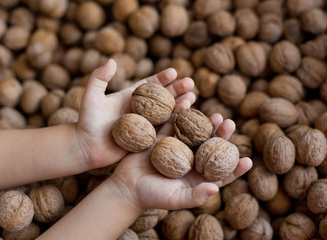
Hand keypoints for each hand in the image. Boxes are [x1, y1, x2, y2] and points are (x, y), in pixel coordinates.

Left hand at [75, 59, 195, 169]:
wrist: (85, 147)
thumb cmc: (87, 121)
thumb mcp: (91, 97)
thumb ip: (99, 78)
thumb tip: (112, 60)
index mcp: (129, 98)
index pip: (149, 85)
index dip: (162, 78)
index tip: (174, 71)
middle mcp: (140, 111)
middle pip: (162, 98)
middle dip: (177, 90)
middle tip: (191, 84)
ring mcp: (144, 126)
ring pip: (166, 114)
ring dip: (179, 106)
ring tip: (192, 98)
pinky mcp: (146, 140)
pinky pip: (162, 132)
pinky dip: (174, 125)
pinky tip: (186, 120)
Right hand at [110, 114, 252, 210]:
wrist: (126, 186)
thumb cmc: (152, 196)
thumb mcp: (174, 199)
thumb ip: (195, 196)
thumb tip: (215, 189)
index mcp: (196, 176)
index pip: (220, 173)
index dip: (234, 168)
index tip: (248, 160)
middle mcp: (189, 160)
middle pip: (209, 146)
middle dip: (221, 135)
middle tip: (229, 123)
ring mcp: (176, 146)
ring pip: (194, 132)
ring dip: (204, 122)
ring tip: (214, 113)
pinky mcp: (162, 136)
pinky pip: (173, 122)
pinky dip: (180, 113)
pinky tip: (188, 102)